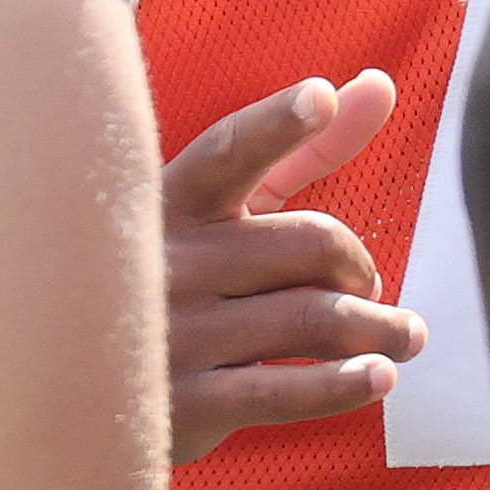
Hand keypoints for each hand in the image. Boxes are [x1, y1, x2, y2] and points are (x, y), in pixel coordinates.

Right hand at [159, 70, 423, 461]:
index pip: (228, 152)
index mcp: (172, 201)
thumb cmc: (177, 278)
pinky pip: (285, 391)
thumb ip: (301, 150)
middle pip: (308, 245)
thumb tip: (380, 85)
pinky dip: (345, 384)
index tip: (319, 97)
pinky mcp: (187, 404)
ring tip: (406, 335)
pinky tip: (380, 376)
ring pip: (312, 318)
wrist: (84, 385)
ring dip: (379, 328)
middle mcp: (170, 261)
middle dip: (358, 265)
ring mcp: (176, 333)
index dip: (276, 124)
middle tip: (366, 285)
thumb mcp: (221, 211)